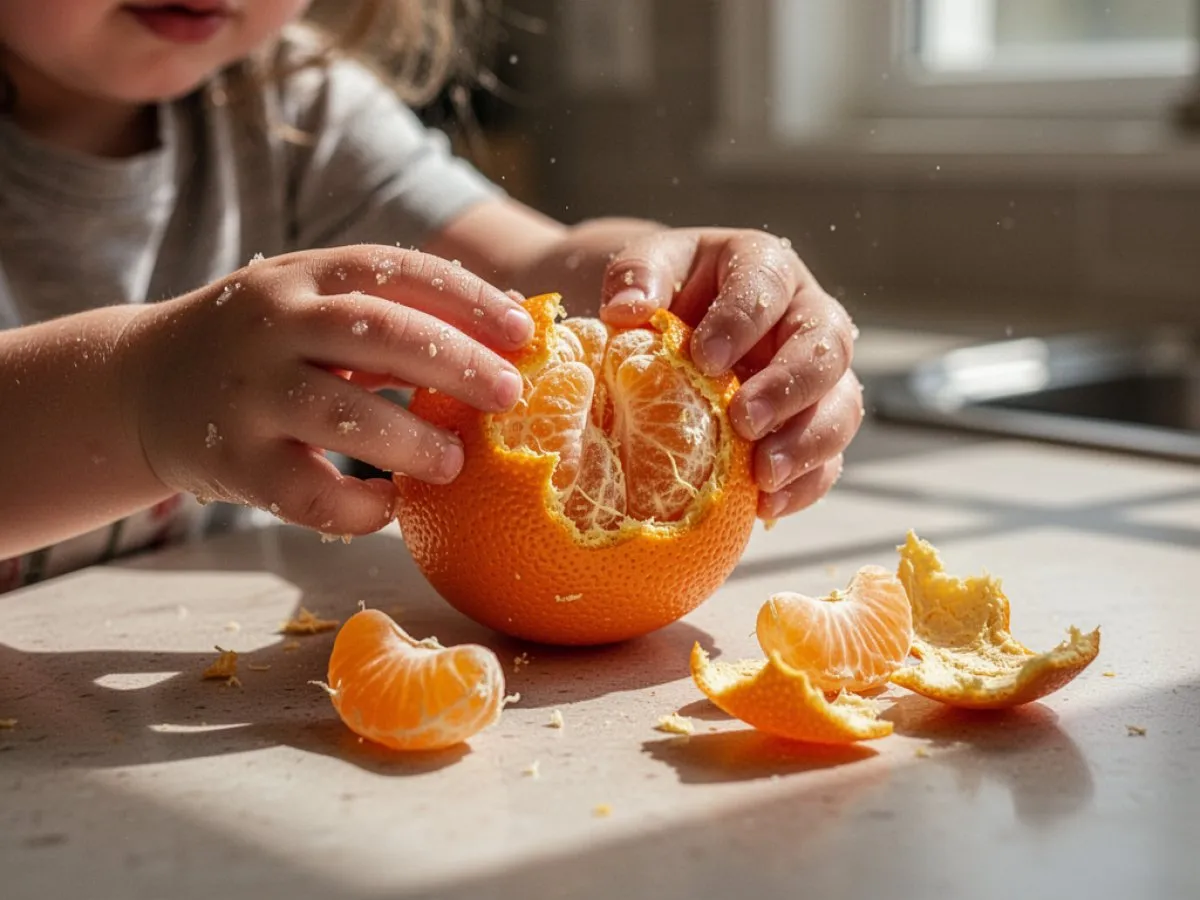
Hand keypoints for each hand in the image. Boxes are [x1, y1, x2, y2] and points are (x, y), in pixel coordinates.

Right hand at [123, 246, 533, 534]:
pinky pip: (307, 494)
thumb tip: (505, 341)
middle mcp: (272, 324)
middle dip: (455, 364)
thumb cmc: (262, 348)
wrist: (141, 383)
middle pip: (376, 333)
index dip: (467, 298)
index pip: (396, 269)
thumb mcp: (312, 308)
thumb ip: (391, 319)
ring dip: (410, 443)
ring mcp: (247, 392)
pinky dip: (359, 509)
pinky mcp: (231, 460)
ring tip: (454, 463)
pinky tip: (390, 508)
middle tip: (509, 396)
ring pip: (341, 415)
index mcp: (305, 276)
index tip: (523, 330)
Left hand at [599, 229, 860, 519]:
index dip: (740, 323)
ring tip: (763, 476)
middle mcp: (806, 318)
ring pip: (842, 407)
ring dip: (808, 445)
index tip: (704, 360)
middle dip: (789, 388)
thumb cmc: (660, 291)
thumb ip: (637, 276)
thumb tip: (627, 309)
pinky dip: (804, 486)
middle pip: (826, 349)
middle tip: (744, 421)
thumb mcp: (646, 267)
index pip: (767, 288)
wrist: (668, 326)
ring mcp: (818, 376)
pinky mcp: (812, 426)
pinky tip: (766, 506)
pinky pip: (828, 460)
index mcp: (766, 269)